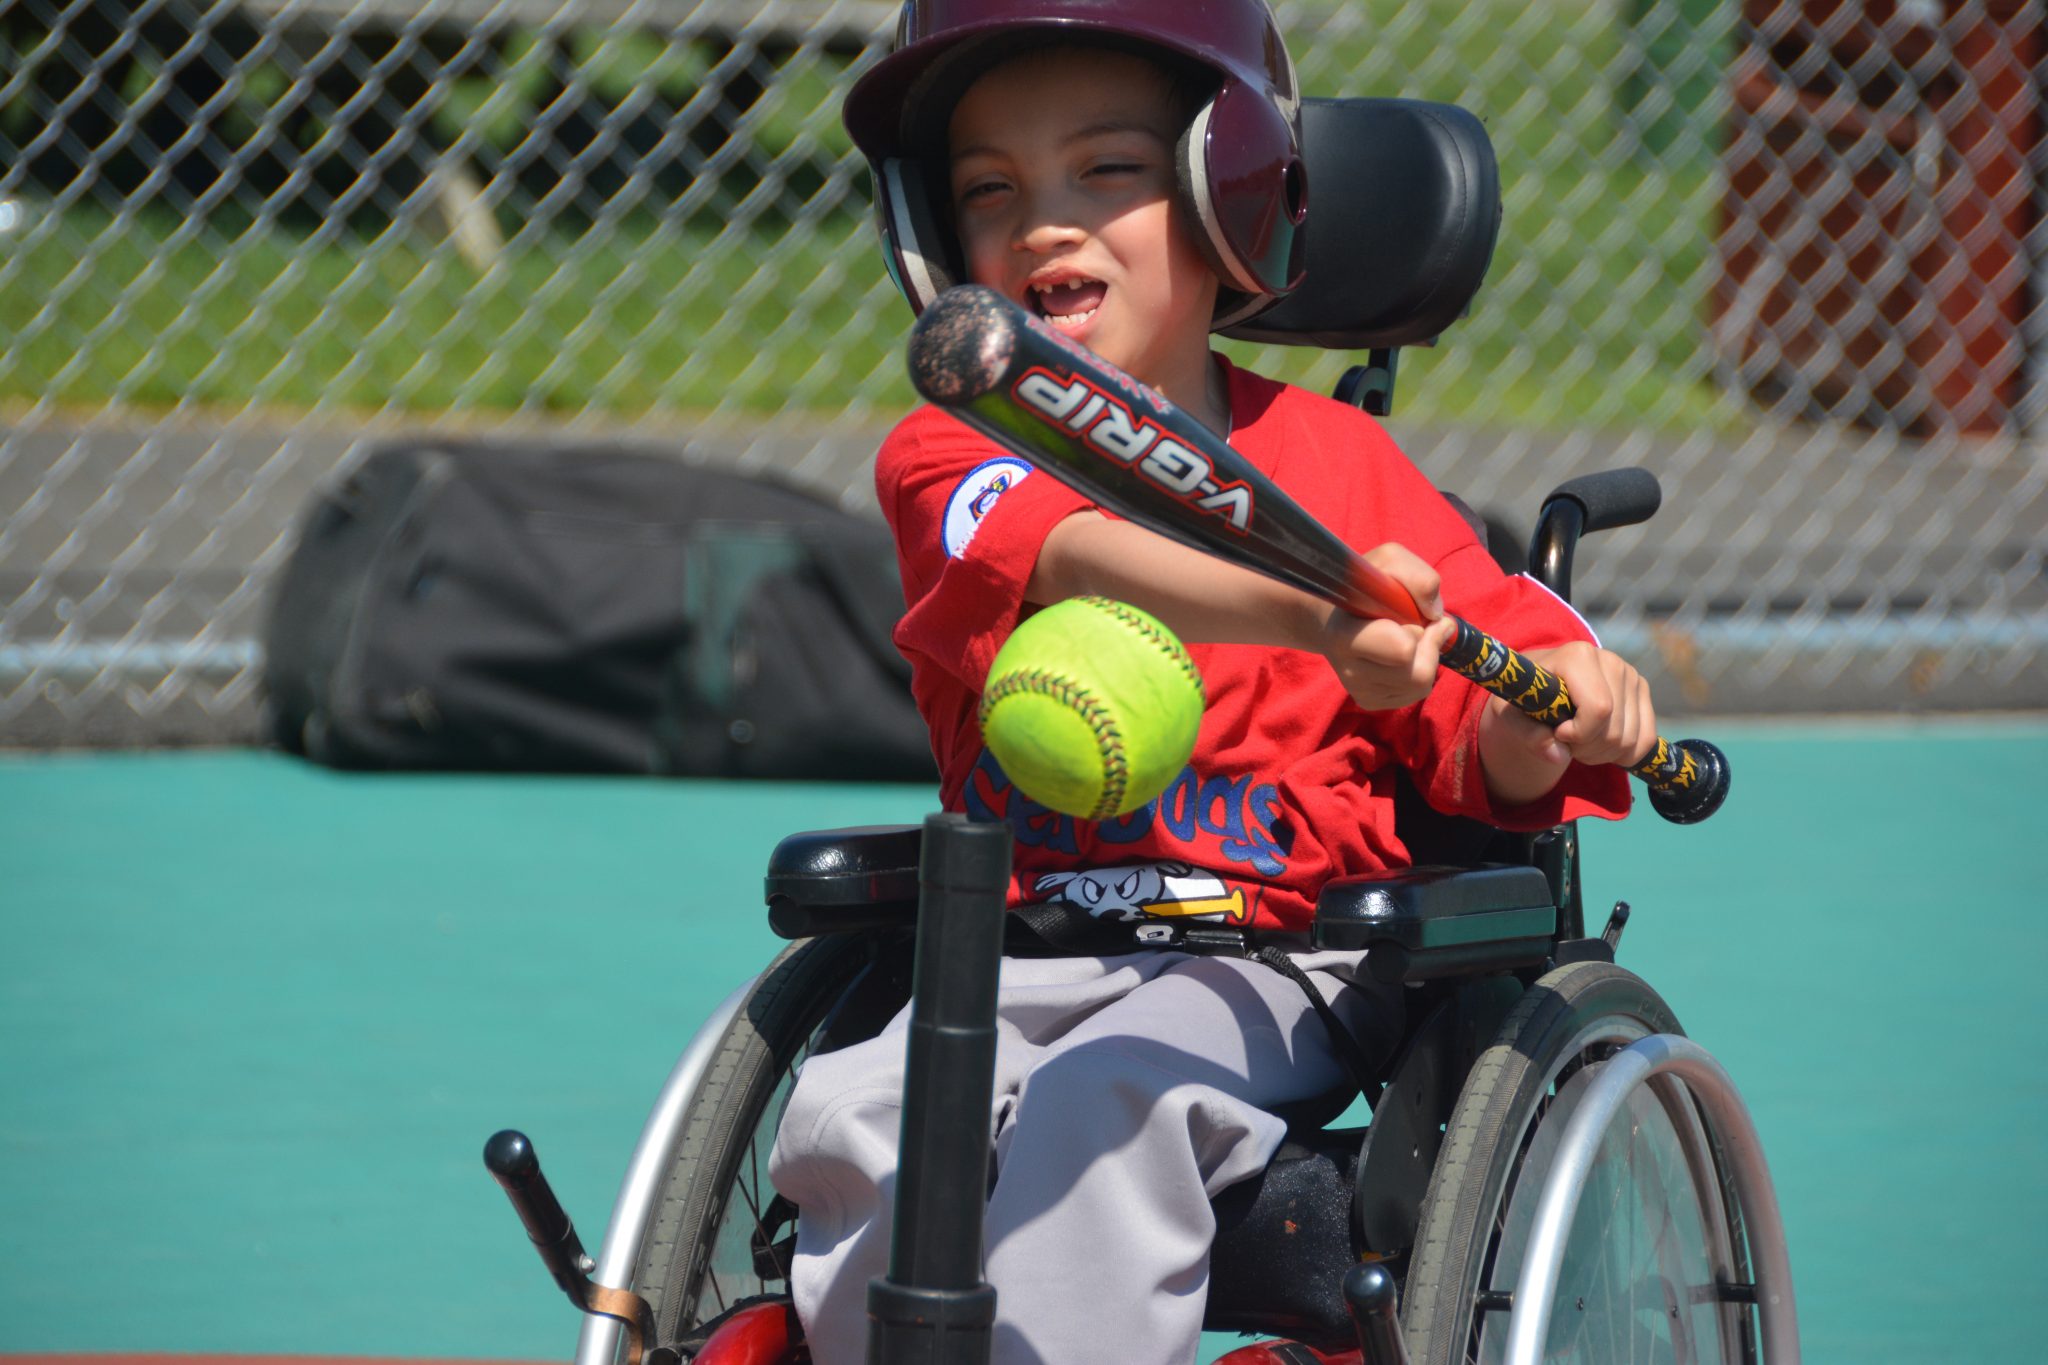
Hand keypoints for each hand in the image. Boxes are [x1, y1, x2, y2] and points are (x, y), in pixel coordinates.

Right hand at [1317, 544, 1456, 710]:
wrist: (1327, 616)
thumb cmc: (1362, 585)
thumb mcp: (1389, 561)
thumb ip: (1418, 577)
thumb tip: (1435, 614)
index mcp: (1346, 636)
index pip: (1403, 651)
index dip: (1420, 631)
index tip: (1417, 615)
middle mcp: (1350, 671)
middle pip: (1419, 676)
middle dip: (1429, 648)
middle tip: (1421, 626)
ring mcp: (1359, 691)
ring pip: (1421, 687)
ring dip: (1427, 659)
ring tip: (1411, 638)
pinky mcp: (1368, 702)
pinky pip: (1414, 695)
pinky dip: (1419, 673)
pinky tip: (1403, 656)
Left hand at [1479, 641, 1656, 803]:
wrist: (1539, 688)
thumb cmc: (1523, 699)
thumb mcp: (1511, 716)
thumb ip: (1528, 734)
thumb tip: (1558, 755)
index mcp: (1577, 656)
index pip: (1599, 708)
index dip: (1578, 733)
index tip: (1557, 731)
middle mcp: (1609, 660)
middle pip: (1614, 729)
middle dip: (1587, 749)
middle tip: (1564, 741)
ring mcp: (1630, 675)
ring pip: (1631, 739)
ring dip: (1602, 754)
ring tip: (1578, 740)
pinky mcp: (1641, 691)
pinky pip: (1646, 739)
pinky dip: (1624, 754)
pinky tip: (1600, 746)